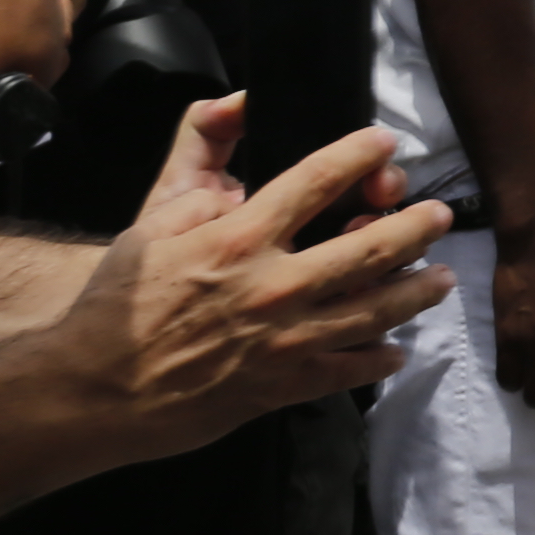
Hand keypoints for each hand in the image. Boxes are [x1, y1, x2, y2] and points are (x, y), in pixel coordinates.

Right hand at [31, 96, 454, 452]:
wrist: (93, 391)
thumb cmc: (116, 308)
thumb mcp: (147, 229)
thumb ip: (196, 191)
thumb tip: (234, 179)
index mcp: (241, 237)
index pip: (317, 180)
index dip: (359, 156)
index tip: (384, 144)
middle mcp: (275, 284)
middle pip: (370, 246)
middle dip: (415, 226)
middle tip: (440, 215)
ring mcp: (285, 338)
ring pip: (375, 309)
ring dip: (416, 292)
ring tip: (441, 278)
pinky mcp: (283, 386)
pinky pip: (348, 369)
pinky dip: (378, 358)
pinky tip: (395, 349)